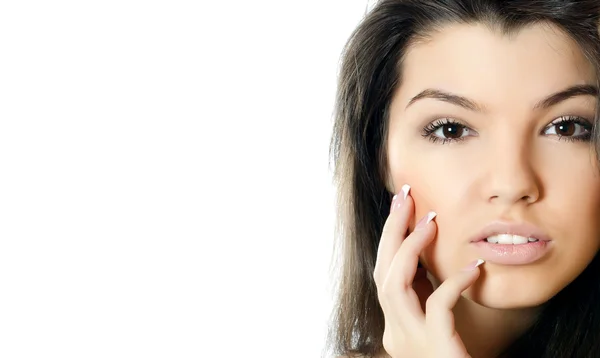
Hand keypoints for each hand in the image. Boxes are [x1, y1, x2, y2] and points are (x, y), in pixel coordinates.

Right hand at [372, 185, 483, 357]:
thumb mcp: (435, 325)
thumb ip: (425, 296)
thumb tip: (427, 259)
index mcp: (394, 324)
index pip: (383, 273)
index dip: (389, 238)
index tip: (401, 204)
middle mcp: (394, 331)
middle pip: (381, 272)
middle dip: (391, 231)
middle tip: (404, 196)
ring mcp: (410, 340)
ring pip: (393, 285)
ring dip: (409, 249)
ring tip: (429, 221)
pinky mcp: (434, 346)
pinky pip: (436, 307)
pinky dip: (451, 283)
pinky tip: (471, 268)